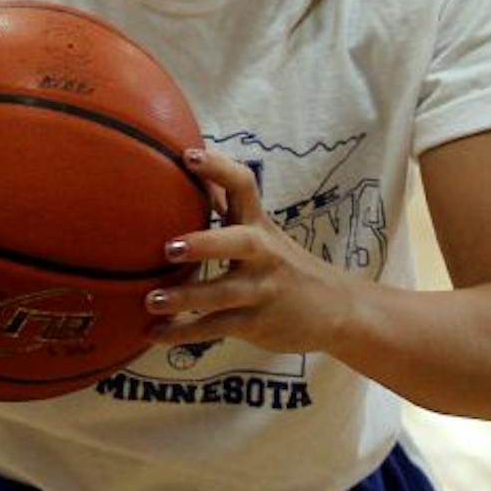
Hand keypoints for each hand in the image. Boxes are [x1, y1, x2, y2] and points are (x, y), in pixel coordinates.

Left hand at [147, 147, 361, 354]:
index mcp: (258, 224)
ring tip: (151, 300)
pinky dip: (183, 333)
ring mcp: (262, 290)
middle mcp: (263, 253)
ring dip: (185, 298)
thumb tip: (186, 165)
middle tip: (169, 248)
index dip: (218, 168)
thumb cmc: (283, 263)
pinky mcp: (257, 322)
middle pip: (238, 242)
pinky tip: (153, 334)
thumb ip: (227, 207)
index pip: (243, 186)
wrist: (339, 310)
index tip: (188, 156)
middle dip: (204, 244)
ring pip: (223, 294)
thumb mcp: (262, 232)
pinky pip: (216, 328)